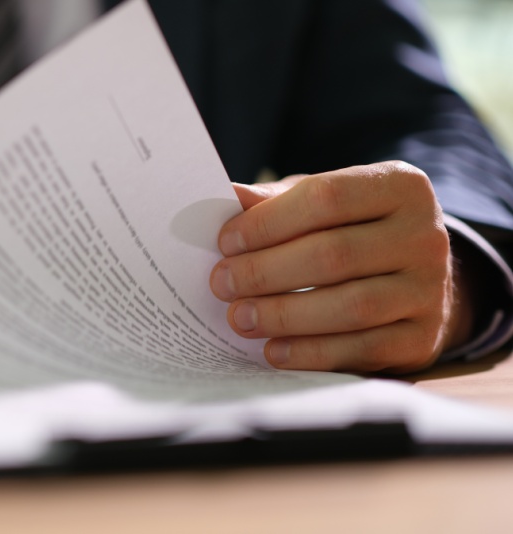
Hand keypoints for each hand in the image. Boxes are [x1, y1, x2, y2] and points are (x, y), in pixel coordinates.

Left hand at [209, 162, 471, 372]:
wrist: (414, 282)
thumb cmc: (350, 232)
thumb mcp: (318, 205)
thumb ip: (275, 201)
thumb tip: (225, 197)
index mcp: (400, 187)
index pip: (327, 197)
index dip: (269, 221)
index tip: (226, 242)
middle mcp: (426, 236)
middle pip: (334, 254)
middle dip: (266, 272)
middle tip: (222, 284)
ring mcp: (431, 290)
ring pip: (351, 306)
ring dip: (284, 315)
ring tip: (240, 318)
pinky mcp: (423, 338)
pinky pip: (362, 349)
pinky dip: (311, 353)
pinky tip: (273, 350)